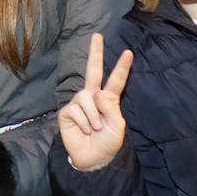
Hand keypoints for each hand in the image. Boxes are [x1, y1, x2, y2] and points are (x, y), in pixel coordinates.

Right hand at [58, 33, 133, 171]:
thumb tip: (95, 93)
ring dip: (93, 115)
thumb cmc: (107, 143)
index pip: (116, 81)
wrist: (93, 159)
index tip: (128, 52)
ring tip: (95, 128)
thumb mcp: (117, 127)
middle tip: (97, 35)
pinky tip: (84, 130)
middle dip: (95, 53)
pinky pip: (76, 110)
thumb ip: (110, 108)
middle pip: (93, 71)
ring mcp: (79, 103)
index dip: (122, 67)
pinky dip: (83, 122)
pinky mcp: (67, 112)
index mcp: (108, 100)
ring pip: (86, 97)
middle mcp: (93, 97)